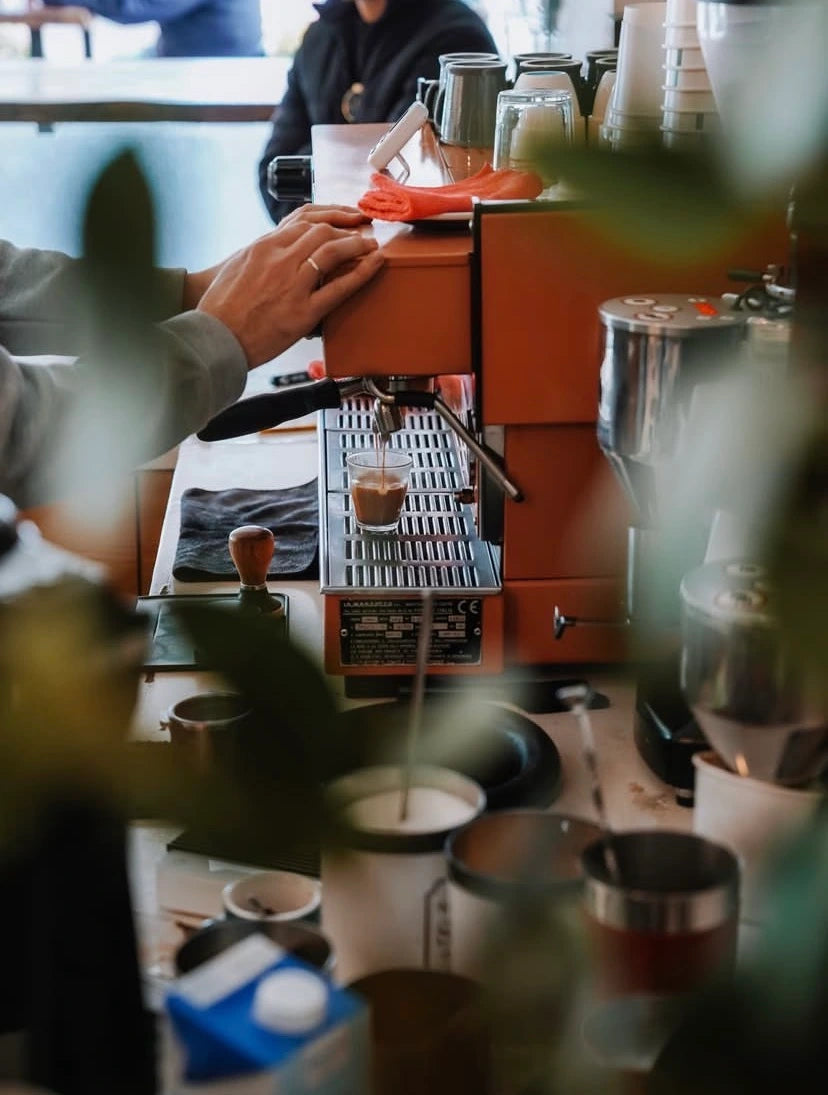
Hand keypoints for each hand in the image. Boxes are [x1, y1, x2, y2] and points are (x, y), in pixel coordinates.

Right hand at [182, 206, 368, 308]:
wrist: (213, 337)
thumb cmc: (221, 308)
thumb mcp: (237, 267)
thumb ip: (261, 254)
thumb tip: (278, 248)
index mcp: (263, 246)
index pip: (304, 220)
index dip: (330, 216)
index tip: (344, 218)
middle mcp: (279, 259)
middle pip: (322, 231)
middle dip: (347, 227)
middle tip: (363, 230)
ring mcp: (292, 284)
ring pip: (332, 251)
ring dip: (357, 243)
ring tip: (372, 244)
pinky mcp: (303, 311)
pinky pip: (339, 287)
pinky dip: (362, 272)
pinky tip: (376, 264)